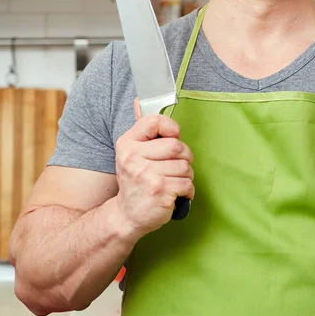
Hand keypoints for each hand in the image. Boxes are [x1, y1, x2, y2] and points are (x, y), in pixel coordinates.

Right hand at [114, 98, 194, 238]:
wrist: (126, 215)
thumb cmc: (136, 180)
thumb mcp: (132, 152)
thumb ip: (141, 129)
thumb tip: (138, 100)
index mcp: (127, 143)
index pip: (154, 122)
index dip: (170, 128)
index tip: (173, 137)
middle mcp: (133, 158)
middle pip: (176, 146)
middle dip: (184, 156)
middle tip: (177, 166)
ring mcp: (146, 175)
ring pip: (185, 166)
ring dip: (186, 176)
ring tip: (174, 181)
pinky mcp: (159, 191)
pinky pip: (187, 183)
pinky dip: (188, 190)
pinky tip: (176, 194)